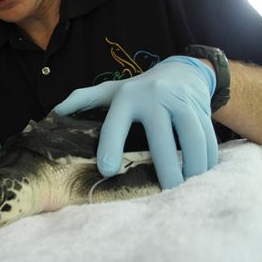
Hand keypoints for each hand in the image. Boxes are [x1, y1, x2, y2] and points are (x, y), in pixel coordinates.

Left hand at [54, 56, 217, 188]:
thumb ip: (82, 100)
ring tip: (183, 185)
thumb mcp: (109, 90)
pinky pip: (208, 139)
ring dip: (191, 168)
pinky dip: (207, 160)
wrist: (181, 71)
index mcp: (126, 96)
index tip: (106, 171)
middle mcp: (154, 97)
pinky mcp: (201, 108)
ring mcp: (181, 102)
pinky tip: (199, 172)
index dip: (110, 147)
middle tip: (163, 191)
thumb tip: (52, 114)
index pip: (116, 123)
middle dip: (164, 170)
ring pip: (192, 140)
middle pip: (161, 140)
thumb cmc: (139, 88)